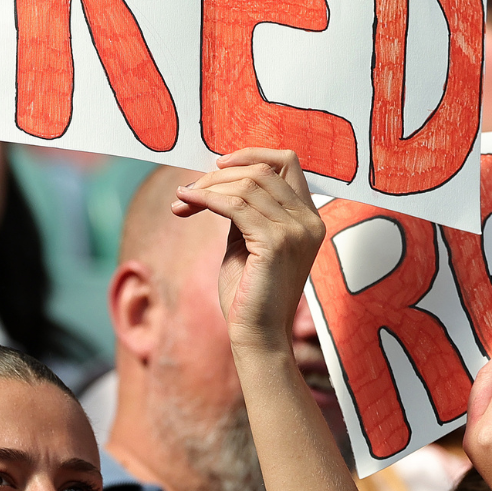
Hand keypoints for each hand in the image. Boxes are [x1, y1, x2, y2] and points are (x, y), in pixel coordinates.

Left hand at [171, 149, 323, 354]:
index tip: (217, 165)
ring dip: (207, 188)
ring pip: (246, 185)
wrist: (256, 336)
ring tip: (182, 201)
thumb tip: (220, 178)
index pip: (288, 162)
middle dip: (218, 176)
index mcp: (308, 218)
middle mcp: (309, 221)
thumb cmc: (249, 293)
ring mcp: (296, 231)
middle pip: (262, 170)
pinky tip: (186, 205)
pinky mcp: (276, 243)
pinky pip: (234, 205)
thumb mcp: (247, 241)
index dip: (252, 155)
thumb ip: (244, 210)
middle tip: (187, 192)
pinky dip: (205, 199)